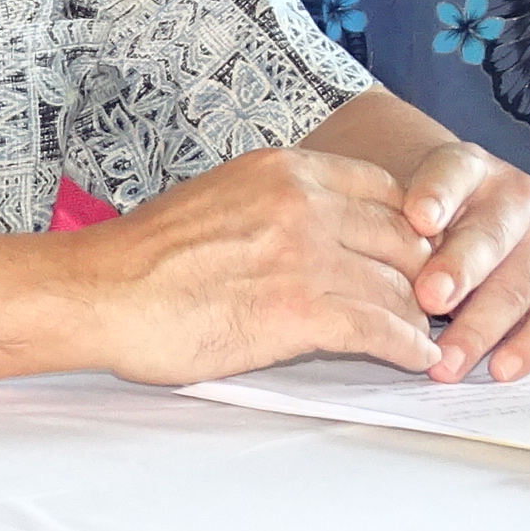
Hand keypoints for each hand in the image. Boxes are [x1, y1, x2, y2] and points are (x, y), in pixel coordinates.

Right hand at [83, 146, 443, 386]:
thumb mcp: (218, 201)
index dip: (409, 225)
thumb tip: (310, 237)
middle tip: (433, 303)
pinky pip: (382, 330)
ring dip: (419, 319)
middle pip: (402, 237)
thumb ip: (273, 208)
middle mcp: (302, 203)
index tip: (412, 253)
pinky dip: (409, 348)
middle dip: (424, 274)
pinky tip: (416, 359)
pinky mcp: (300, 311)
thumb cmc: (141, 258)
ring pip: (398, 287)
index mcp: (281, 171)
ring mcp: (304, 255)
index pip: (385, 187)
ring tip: (427, 338)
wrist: (97, 292)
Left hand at [394, 143, 529, 381]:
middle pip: (488, 237)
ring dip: (483, 326)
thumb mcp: (402, 198)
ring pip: (519, 284)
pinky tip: (501, 369)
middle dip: (460, 271)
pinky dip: (529, 345)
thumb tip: (360, 267)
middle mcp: (515, 197)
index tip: (418, 220)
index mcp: (467, 167)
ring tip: (449, 360)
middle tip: (428, 300)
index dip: (436, 196)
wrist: (463, 211)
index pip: (451, 174)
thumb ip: (389, 221)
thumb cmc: (421, 211)